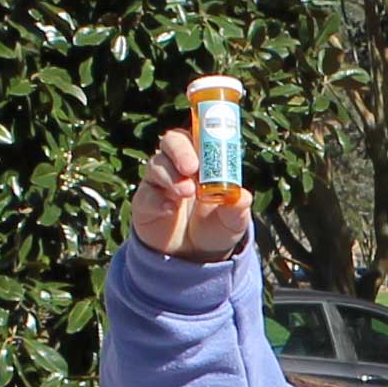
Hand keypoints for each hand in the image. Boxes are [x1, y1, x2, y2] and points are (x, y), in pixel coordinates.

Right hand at [131, 124, 249, 263]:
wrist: (193, 258)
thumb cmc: (215, 228)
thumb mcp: (233, 222)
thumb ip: (238, 209)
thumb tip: (243, 197)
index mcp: (203, 161)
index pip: (199, 134)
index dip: (201, 128)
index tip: (210, 135)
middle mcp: (178, 164)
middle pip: (172, 141)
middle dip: (181, 150)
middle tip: (192, 167)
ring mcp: (159, 181)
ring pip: (156, 164)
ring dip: (171, 176)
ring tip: (186, 192)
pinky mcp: (145, 201)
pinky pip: (146, 194)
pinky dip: (157, 200)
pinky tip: (169, 210)